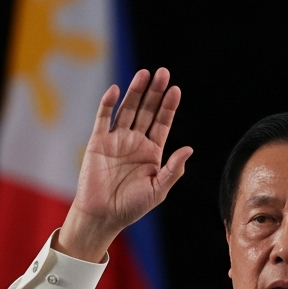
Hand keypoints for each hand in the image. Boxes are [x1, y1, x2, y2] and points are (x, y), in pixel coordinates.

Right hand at [56, 68, 190, 261]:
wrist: (104, 215)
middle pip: (147, 111)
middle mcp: (136, 141)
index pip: (162, 122)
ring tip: (144, 74)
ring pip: (127, 110)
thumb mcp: (159, 189)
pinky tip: (115, 90)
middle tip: (162, 73)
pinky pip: (103, 119)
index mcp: (153, 151)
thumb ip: (173, 169)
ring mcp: (117, 140)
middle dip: (155, 92)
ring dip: (135, 92)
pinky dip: (108, 104)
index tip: (176, 89)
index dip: (169, 106)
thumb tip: (189, 149)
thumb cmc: (133, 206)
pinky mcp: (98, 142)